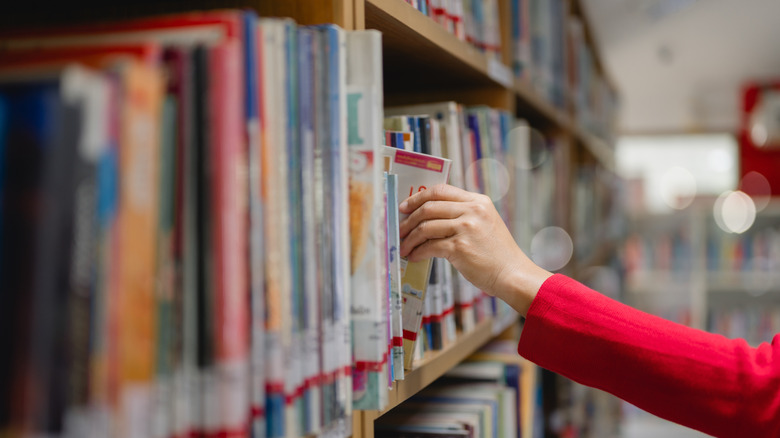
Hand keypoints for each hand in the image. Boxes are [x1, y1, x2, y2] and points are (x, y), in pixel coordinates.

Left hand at [398, 184, 550, 315]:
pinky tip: (414, 256)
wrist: (512, 274)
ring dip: (410, 238)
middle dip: (409, 219)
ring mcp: (466, 228)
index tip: (405, 206)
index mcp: (477, 201)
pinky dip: (418, 252)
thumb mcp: (485, 223)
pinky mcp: (460, 247)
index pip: (441, 190)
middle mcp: (472, 210)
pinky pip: (430, 246)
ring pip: (426, 227)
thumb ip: (462, 214)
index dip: (418, 197)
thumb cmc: (496, 252)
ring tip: (404, 247)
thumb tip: (427, 217)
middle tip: (400, 228)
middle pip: (429, 207)